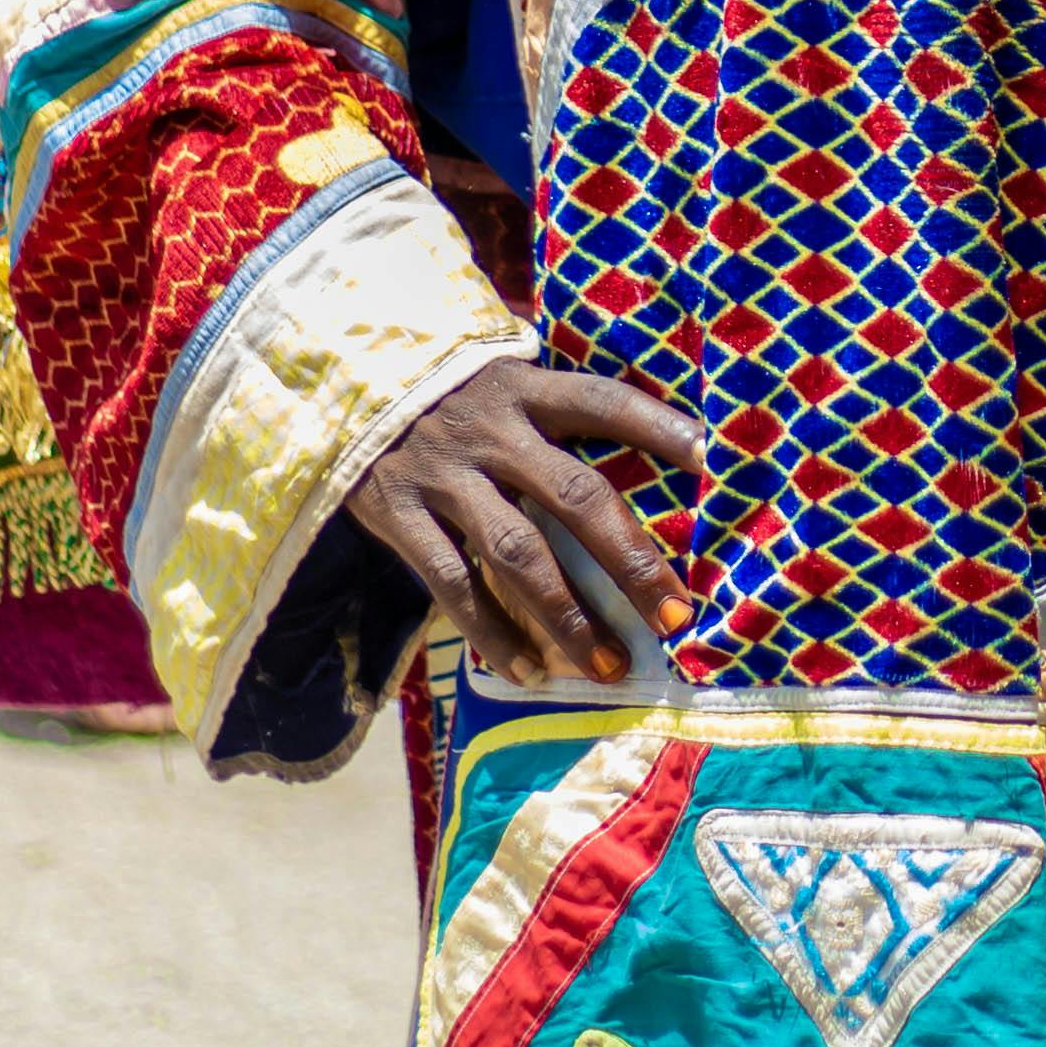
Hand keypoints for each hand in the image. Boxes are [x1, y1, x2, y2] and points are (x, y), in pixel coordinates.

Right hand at [344, 359, 708, 686]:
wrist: (336, 382)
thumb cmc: (445, 390)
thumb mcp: (498, 374)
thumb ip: (554, 406)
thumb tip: (650, 439)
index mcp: (523, 387)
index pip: (602, 401)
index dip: (656, 426)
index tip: (709, 459)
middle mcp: (490, 431)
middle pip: (575, 496)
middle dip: (631, 560)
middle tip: (677, 612)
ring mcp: (443, 476)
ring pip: (517, 553)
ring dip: (569, 616)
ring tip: (610, 665)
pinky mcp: (398, 515)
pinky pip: (451, 585)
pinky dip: (492, 634)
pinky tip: (529, 672)